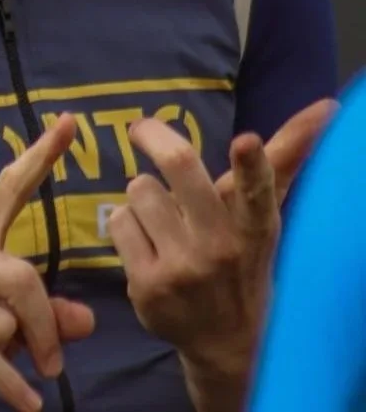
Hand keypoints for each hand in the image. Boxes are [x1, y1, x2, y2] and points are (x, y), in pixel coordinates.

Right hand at [0, 114, 93, 411]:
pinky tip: (26, 403)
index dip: (40, 156)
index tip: (69, 121)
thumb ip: (44, 319)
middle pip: (22, 277)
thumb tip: (86, 320)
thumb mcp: (5, 333)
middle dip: (44, 328)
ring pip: (5, 320)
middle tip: (54, 365)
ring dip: (13, 358)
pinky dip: (9, 384)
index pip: (8, 189)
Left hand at [108, 98, 336, 409]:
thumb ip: (285, 156)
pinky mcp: (147, 287)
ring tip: (164, 220)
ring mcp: (182, 270)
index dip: (252, 165)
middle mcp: (221, 248)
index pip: (258, 193)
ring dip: (144, 195)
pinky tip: (148, 248)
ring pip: (140, 189)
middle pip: (180, 167)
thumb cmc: (243, 255)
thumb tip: (327, 104)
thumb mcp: (264, 212)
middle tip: (141, 127)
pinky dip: (128, 225)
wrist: (225, 342)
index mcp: (256, 226)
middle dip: (154, 135)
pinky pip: (120, 221)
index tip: (245, 140)